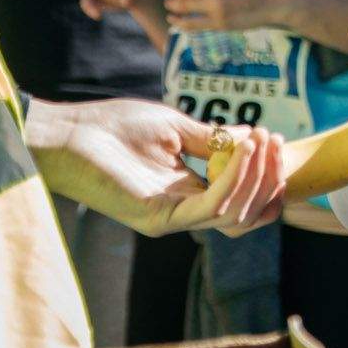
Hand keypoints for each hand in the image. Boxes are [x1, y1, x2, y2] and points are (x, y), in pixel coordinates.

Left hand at [24, 97, 284, 237]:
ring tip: (264, 142)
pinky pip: (211, 205)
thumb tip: (253, 139)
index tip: (278, 143)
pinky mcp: (160, 217)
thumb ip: (213, 139)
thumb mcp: (175, 128)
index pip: (242, 199)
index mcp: (189, 192)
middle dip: (269, 179)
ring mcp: (173, 219)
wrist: (69, 134)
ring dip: (257, 177)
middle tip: (277, 142)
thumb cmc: (113, 128)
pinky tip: (244, 150)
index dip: (266, 177)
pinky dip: (234, 178)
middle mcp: (184, 212)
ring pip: (233, 213)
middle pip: (246, 214)